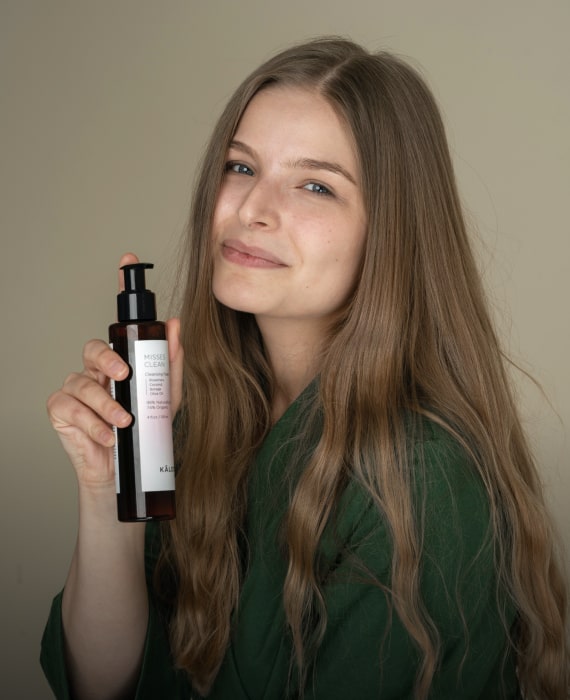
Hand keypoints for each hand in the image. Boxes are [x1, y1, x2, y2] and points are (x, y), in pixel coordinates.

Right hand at [46, 253, 183, 491]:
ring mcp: (76, 387)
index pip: (119, 324)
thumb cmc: (144, 431)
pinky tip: (106, 435)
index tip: (128, 260)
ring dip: (106, 403)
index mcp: (121, 361)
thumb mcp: (166, 398)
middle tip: (124, 375)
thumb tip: (174, 325)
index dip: (122, 289)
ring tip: (123, 422)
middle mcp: (97, 369)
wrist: (126, 470)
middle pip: (95, 347)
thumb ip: (170, 364)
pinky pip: (70, 405)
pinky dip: (91, 422)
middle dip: (108, 359)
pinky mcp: (61, 408)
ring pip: (83, 381)